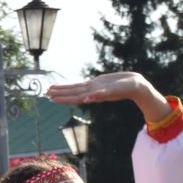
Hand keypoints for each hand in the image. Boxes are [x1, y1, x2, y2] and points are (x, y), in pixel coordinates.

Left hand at [47, 72, 167, 122]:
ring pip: (75, 88)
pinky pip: (82, 84)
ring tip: (51, 89)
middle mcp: (92, 92)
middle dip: (59, 93)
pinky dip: (73, 85)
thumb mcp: (115, 91)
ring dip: (63, 89)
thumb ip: (101, 95)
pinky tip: (68, 86)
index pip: (74, 96)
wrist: (137, 86)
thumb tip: (88, 99)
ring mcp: (94, 87)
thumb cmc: (128, 89)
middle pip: (72, 93)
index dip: (62, 97)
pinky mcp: (98, 83)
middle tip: (45, 93)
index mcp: (94, 94)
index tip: (51, 97)